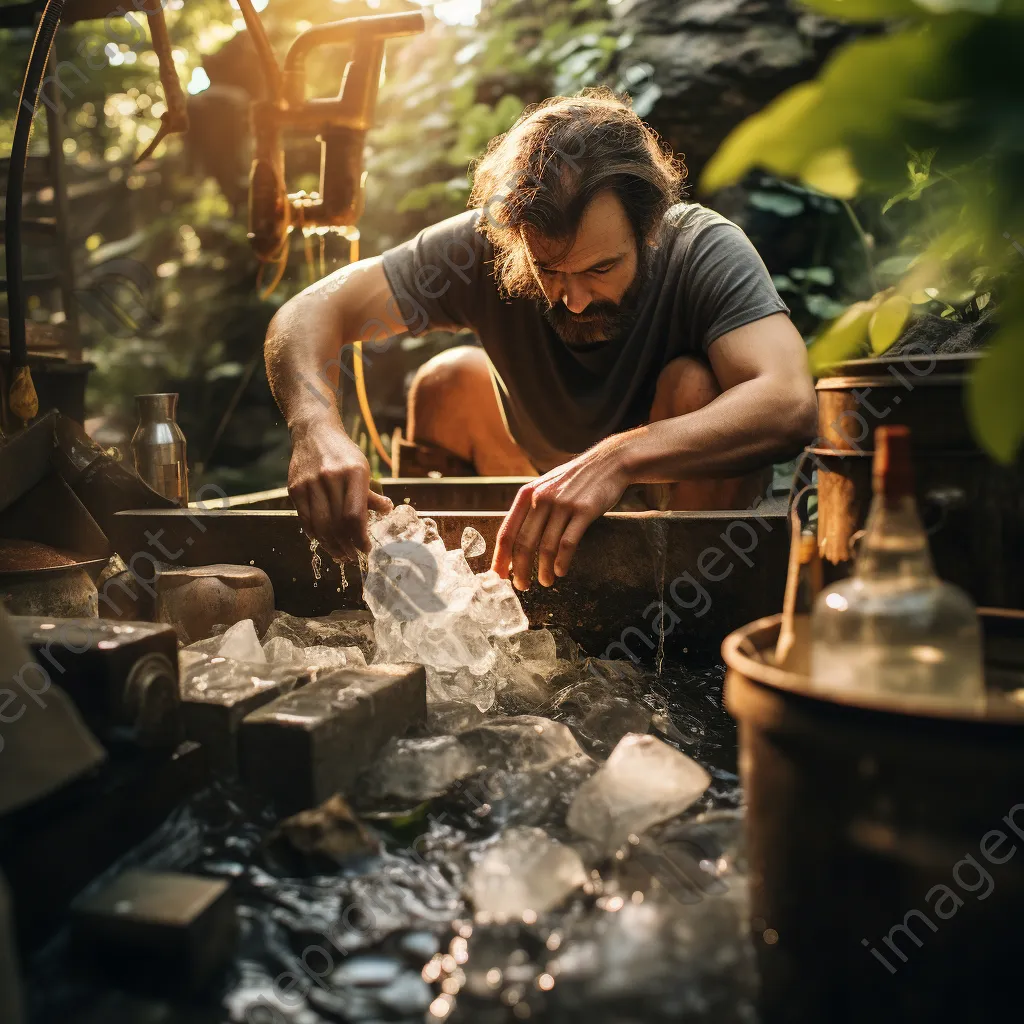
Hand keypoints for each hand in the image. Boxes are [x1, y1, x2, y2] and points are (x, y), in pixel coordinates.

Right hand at [287, 416, 392, 561]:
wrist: (314, 432)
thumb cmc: (343, 453)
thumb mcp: (362, 468)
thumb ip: (370, 494)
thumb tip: (387, 511)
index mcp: (354, 472)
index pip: (355, 515)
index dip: (360, 538)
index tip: (365, 550)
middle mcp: (331, 477)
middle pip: (337, 524)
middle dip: (346, 546)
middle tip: (352, 557)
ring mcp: (310, 483)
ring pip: (320, 526)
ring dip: (331, 546)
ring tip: (340, 555)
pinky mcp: (295, 488)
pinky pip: (305, 519)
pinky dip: (315, 535)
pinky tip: (324, 541)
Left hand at [491, 438, 631, 589]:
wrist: (608, 462)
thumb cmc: (575, 480)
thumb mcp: (546, 487)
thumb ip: (530, 510)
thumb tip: (515, 544)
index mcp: (527, 494)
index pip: (507, 532)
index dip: (501, 558)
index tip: (498, 576)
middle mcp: (541, 499)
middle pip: (523, 543)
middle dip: (520, 570)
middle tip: (521, 586)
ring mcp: (562, 504)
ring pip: (545, 547)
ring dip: (543, 570)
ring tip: (545, 582)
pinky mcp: (583, 511)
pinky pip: (568, 543)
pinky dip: (562, 562)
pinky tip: (560, 571)